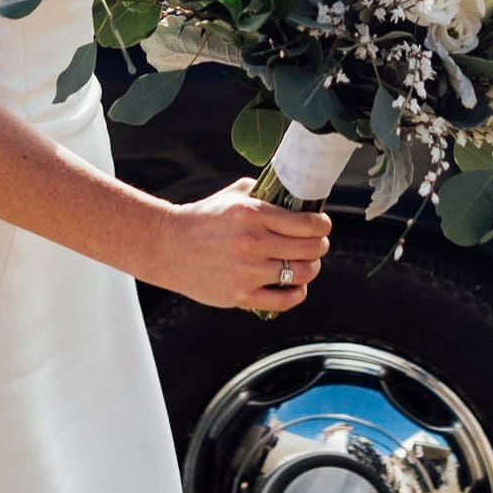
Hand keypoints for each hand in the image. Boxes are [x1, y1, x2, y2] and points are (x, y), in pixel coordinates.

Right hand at [156, 178, 330, 311]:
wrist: (169, 246)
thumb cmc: (205, 218)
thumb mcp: (235, 195)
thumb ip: (266, 193)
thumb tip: (298, 198)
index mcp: (252, 214)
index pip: (307, 223)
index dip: (322, 225)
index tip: (322, 226)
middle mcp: (251, 243)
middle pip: (310, 249)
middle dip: (320, 245)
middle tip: (318, 244)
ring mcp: (246, 272)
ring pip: (301, 274)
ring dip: (311, 268)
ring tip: (307, 263)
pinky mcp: (240, 296)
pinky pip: (284, 300)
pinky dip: (297, 293)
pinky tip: (295, 286)